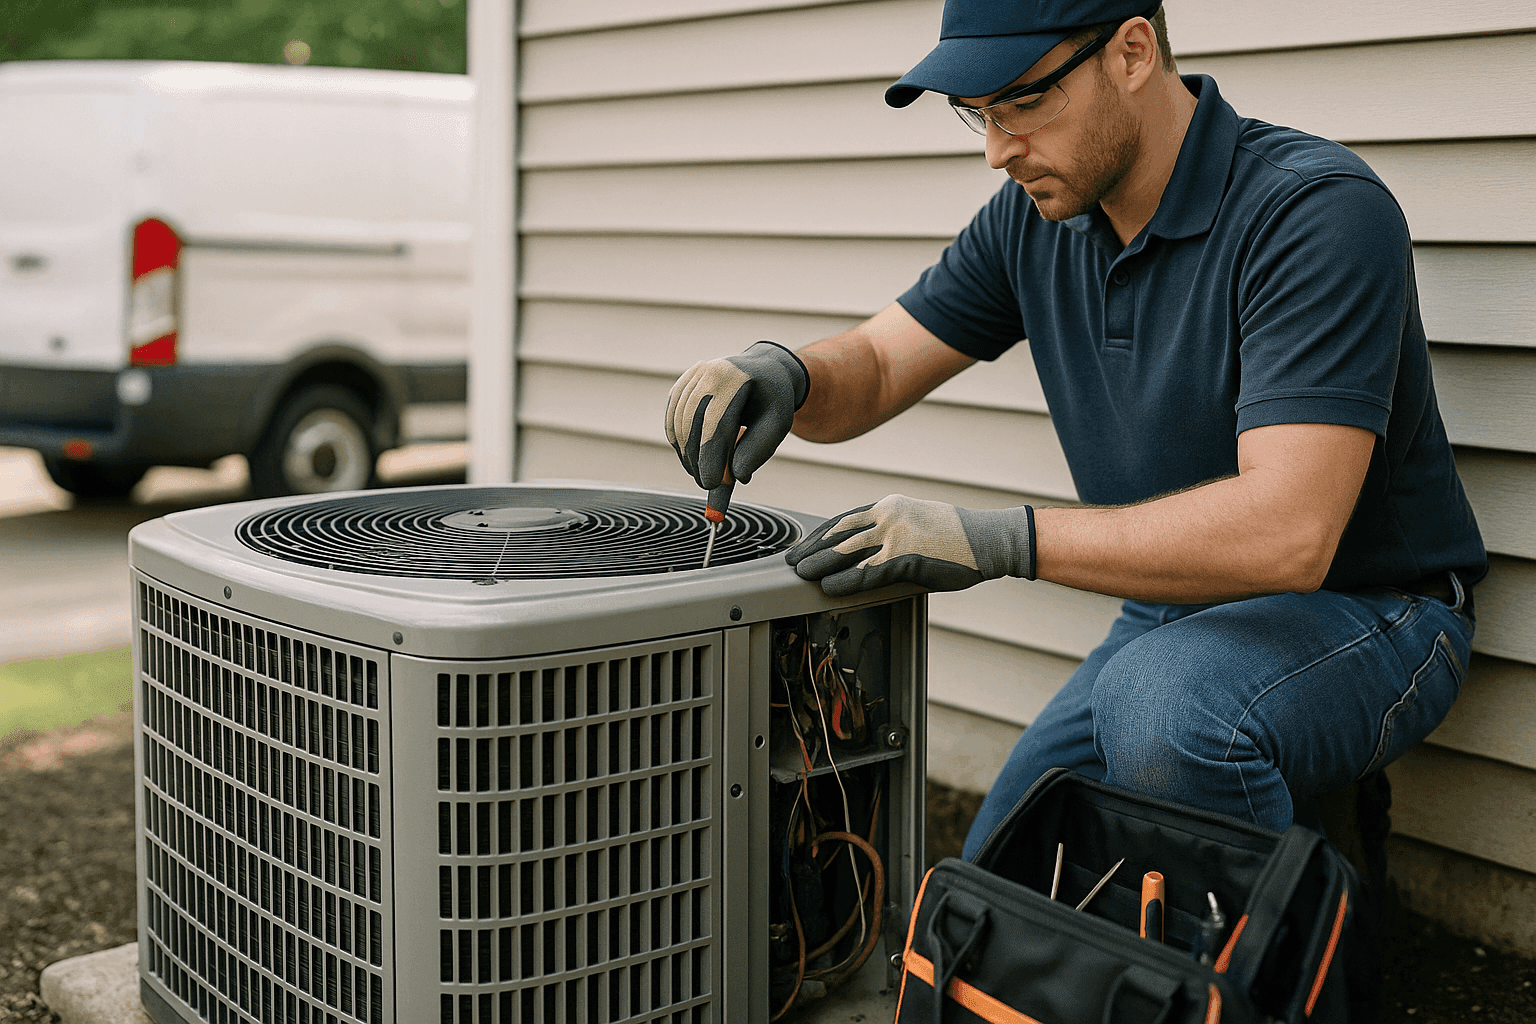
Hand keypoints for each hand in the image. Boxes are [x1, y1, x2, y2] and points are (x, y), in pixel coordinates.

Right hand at [665, 341, 808, 515]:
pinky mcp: (683, 384)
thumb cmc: (772, 402)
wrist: (765, 371)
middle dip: (696, 457)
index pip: (716, 421)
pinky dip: (679, 441)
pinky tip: (690, 459)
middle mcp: (709, 370)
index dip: (710, 455)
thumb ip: (758, 450)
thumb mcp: (777, 425)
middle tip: (706, 484)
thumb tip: (736, 477)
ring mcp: (693, 375)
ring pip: (679, 421)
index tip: (711, 483)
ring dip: (686, 454)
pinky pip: (672, 417)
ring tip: (700, 474)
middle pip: (692, 421)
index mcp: (736, 377)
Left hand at [785, 494, 1035, 596]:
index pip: (844, 519)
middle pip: (839, 532)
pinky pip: (867, 571)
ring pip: (846, 550)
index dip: (820, 534)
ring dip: (820, 563)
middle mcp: (888, 516)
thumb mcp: (917, 520)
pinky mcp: (905, 558)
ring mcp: (895, 536)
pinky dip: (844, 580)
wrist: (988, 539)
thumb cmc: (957, 535)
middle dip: (812, 548)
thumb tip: (870, 548)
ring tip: (801, 574)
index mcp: (889, 506)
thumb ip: (891, 530)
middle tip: (792, 561)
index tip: (803, 544)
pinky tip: (829, 587)